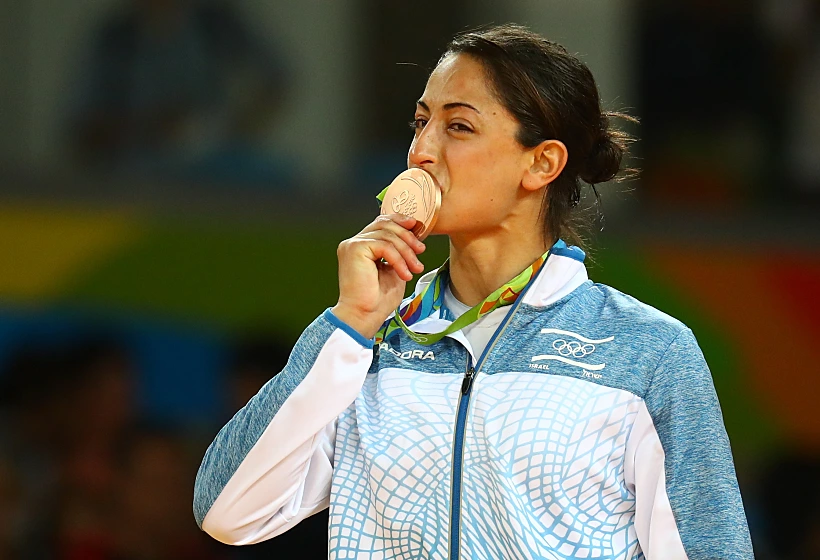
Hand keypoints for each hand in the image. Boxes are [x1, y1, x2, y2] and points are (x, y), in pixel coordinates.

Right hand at [331, 214, 425, 338]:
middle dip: (408, 237)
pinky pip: (385, 246)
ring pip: (388, 236)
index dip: (400, 221)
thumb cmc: (377, 300)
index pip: (381, 223)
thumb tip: (414, 237)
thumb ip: (399, 252)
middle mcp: (354, 242)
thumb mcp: (394, 269)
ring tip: (415, 268)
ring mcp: (353, 245)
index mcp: (361, 246)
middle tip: (421, 251)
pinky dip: (399, 260)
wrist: (364, 315)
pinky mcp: (355, 249)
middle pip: (386, 225)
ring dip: (406, 252)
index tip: (417, 228)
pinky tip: (405, 274)